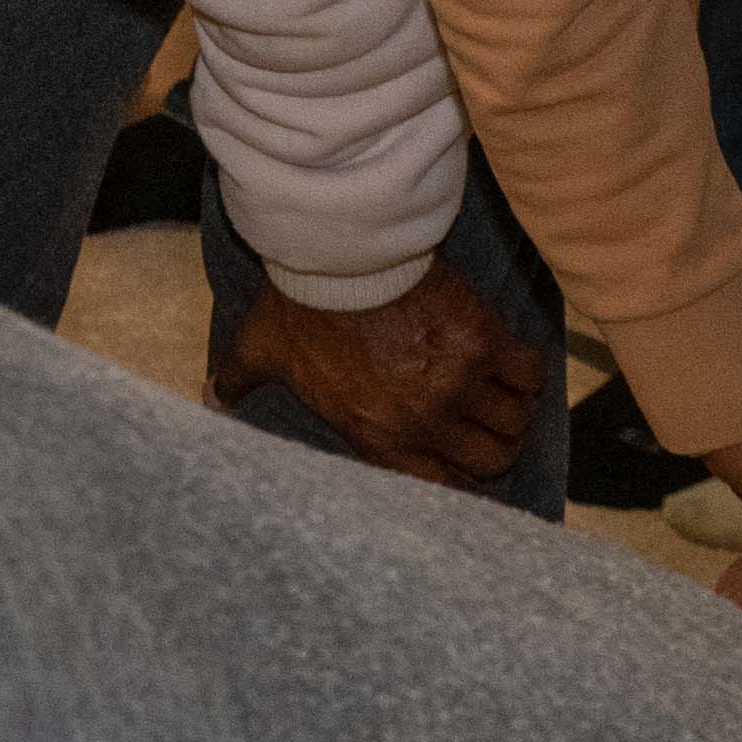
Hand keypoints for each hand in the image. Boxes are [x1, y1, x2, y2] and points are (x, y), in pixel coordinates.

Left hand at [214, 261, 550, 488]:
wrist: (334, 252)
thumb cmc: (296, 302)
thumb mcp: (261, 348)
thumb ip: (238, 380)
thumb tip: (211, 398)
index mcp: (376, 435)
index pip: (442, 489)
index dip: (464, 484)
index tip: (469, 469)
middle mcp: (424, 420)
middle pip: (491, 459)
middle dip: (495, 446)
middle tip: (489, 425)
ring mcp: (458, 384)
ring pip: (516, 421)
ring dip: (514, 410)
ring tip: (503, 394)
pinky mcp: (484, 343)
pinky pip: (529, 375)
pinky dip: (527, 372)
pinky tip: (512, 361)